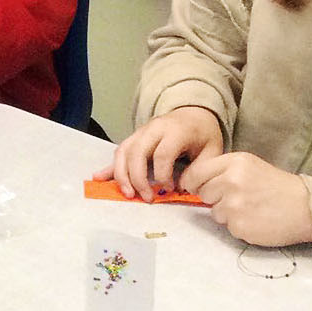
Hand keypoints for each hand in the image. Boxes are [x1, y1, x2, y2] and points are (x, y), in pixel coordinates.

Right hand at [93, 106, 222, 199]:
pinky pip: (118, 152)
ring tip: (128, 194)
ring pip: (123, 152)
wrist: (193, 113)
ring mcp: (140, 132)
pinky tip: (99, 178)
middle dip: (138, 178)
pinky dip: (109, 167)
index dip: (164, 175)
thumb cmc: (202, 134)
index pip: (162, 153)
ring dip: (122, 175)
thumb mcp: (212, 150)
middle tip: (146, 198)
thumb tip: (182, 187)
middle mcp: (154, 129)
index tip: (170, 189)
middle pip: (137, 152)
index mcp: (176, 131)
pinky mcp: (133, 138)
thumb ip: (200, 169)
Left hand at [180, 151, 311, 246]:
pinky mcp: (240, 226)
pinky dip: (239, 226)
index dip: (193, 182)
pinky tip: (256, 219)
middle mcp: (231, 181)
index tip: (195, 187)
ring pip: (215, 212)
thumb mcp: (249, 165)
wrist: (307, 207)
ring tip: (251, 208)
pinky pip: (228, 227)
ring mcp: (235, 205)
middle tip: (238, 197)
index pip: (195, 173)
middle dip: (215, 197)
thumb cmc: (277, 185)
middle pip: (203, 193)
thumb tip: (192, 182)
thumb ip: (221, 170)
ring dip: (228, 213)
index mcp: (233, 162)